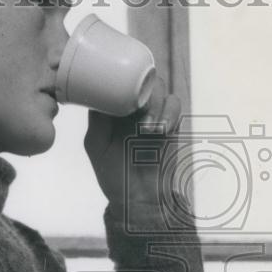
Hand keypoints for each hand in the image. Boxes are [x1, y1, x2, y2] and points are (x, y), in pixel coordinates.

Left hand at [84, 75, 180, 211]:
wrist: (137, 197)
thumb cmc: (113, 173)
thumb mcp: (96, 146)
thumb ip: (97, 120)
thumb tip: (98, 95)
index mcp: (114, 107)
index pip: (118, 79)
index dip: (120, 75)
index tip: (118, 84)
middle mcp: (133, 106)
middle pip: (141, 78)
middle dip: (140, 89)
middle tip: (137, 109)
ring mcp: (153, 112)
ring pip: (159, 87)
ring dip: (154, 103)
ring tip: (147, 127)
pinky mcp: (171, 123)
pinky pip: (175, 105)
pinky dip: (169, 112)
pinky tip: (160, 129)